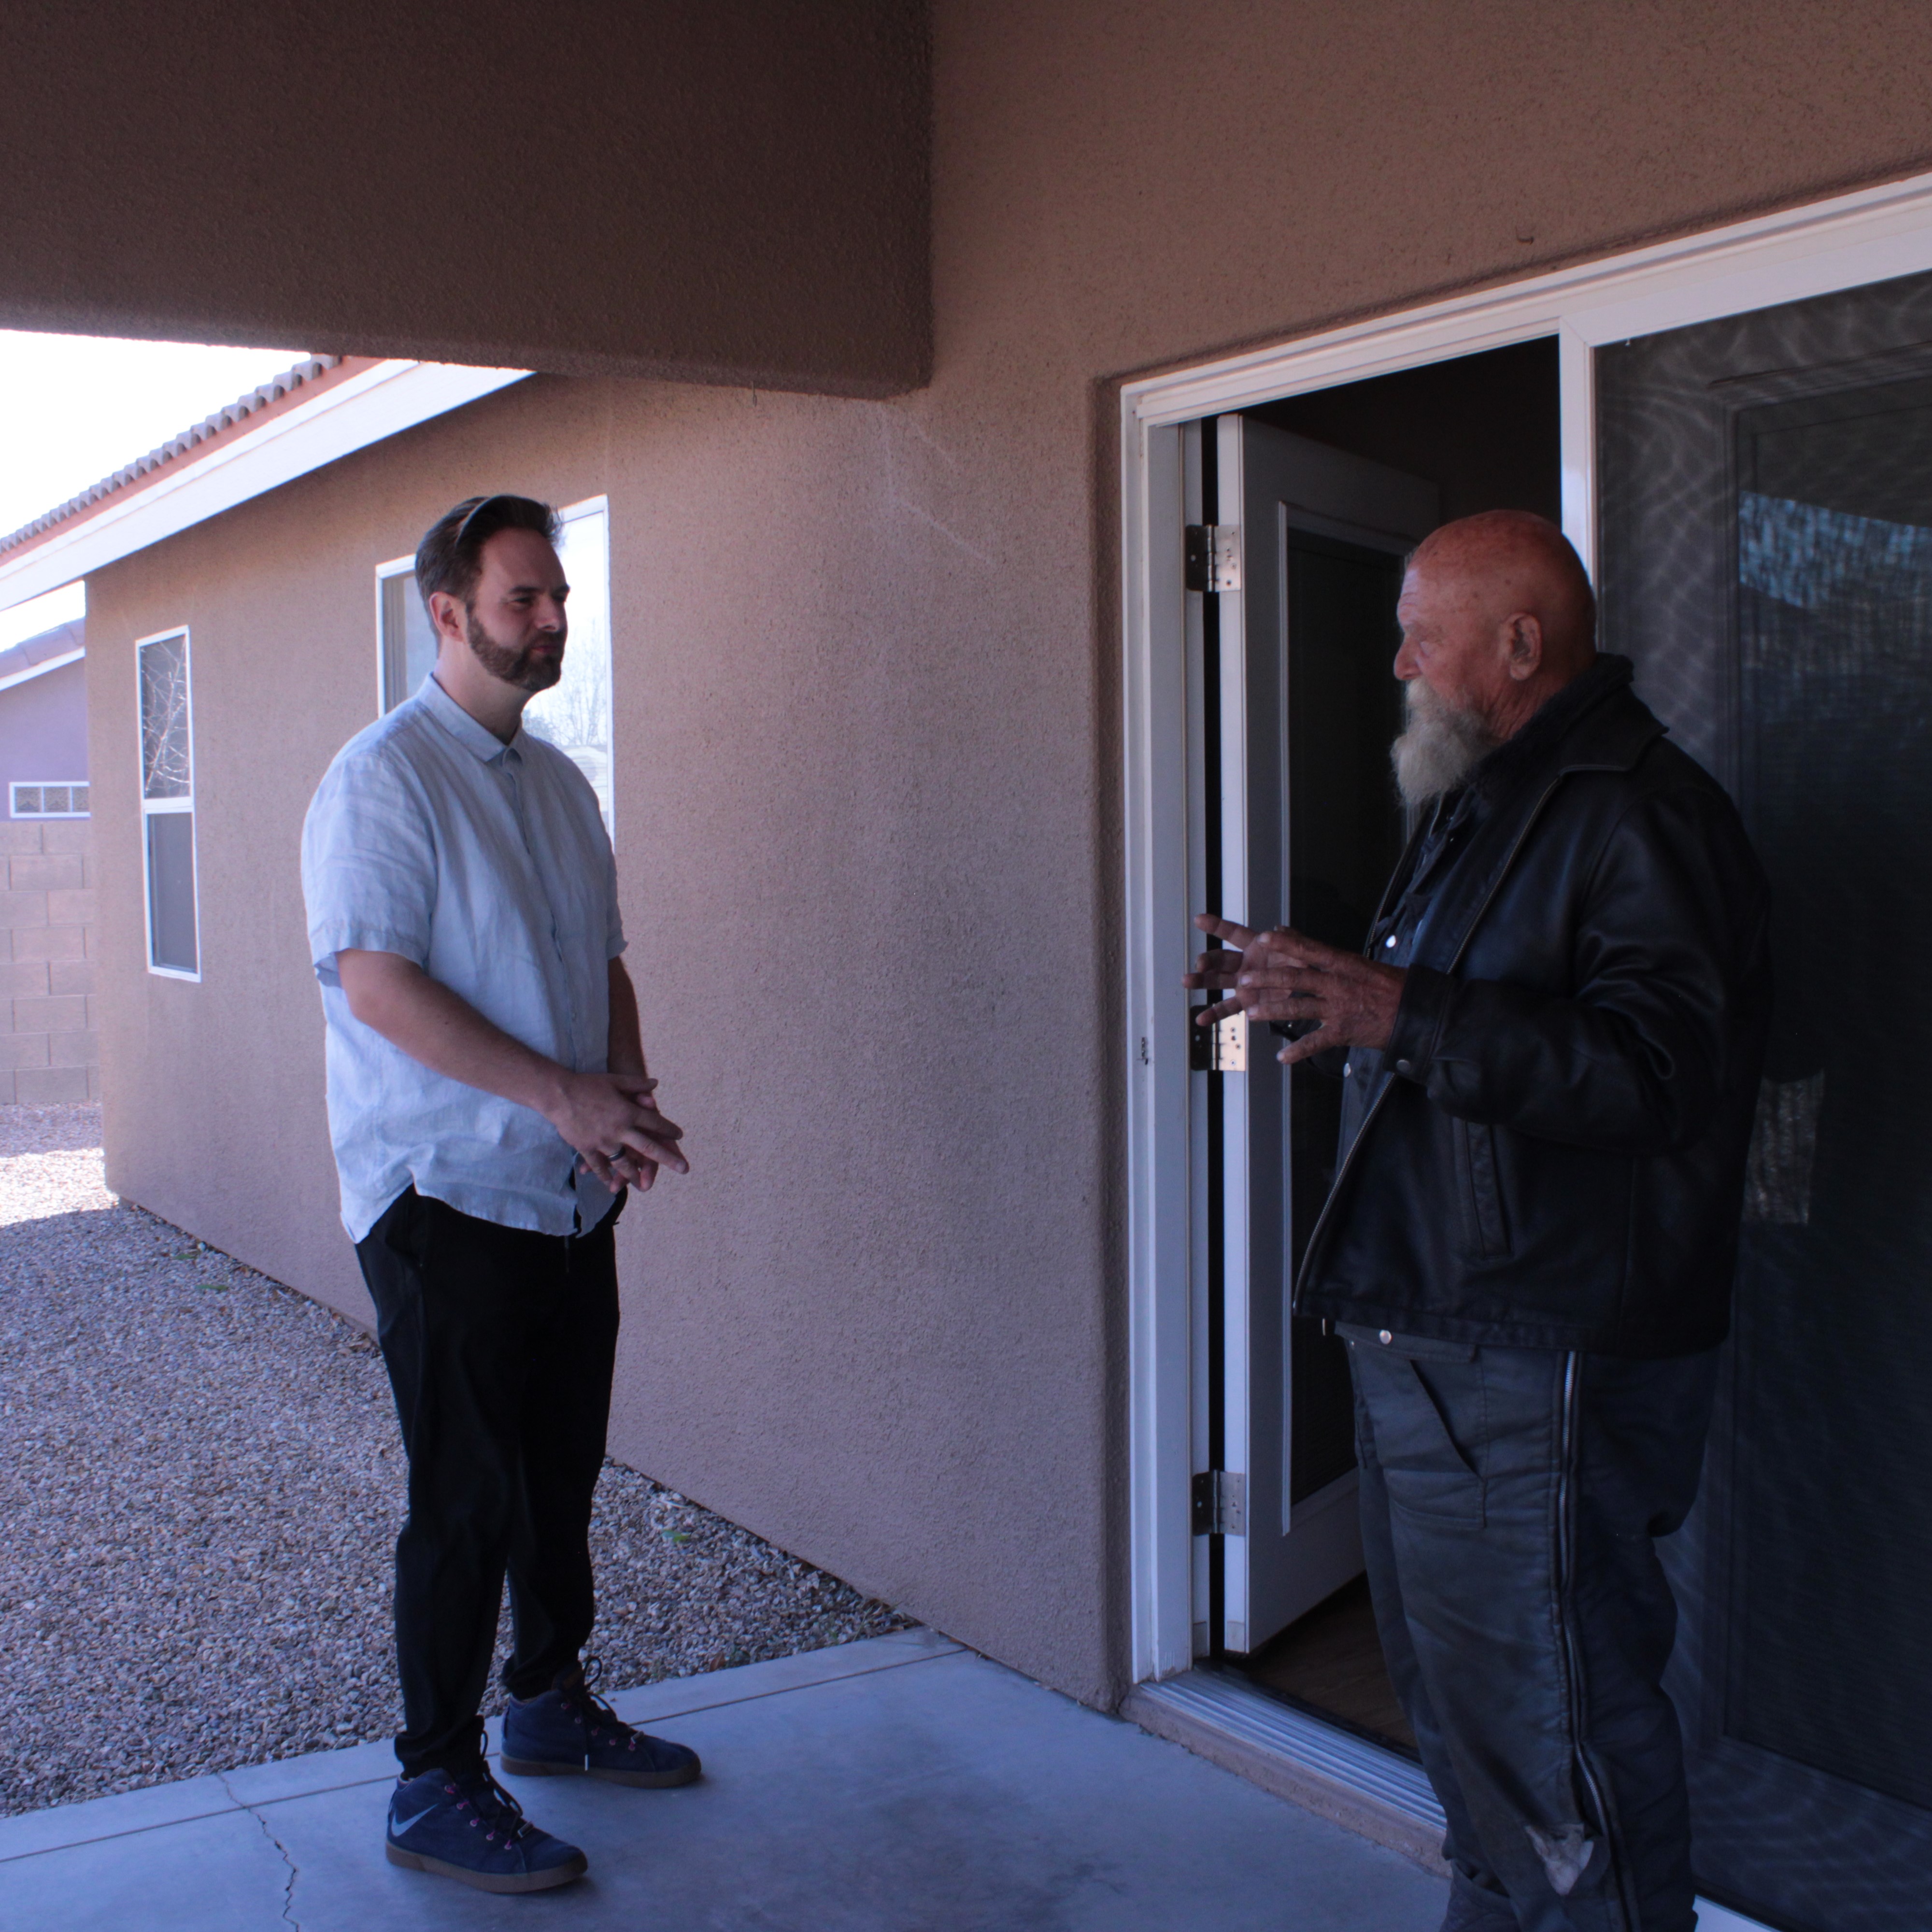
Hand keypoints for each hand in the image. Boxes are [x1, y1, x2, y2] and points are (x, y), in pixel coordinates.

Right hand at [549, 1071, 688, 1194]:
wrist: (559, 1094)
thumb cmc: (587, 1084)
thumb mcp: (615, 1080)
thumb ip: (636, 1084)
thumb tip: (655, 1084)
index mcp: (628, 1112)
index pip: (655, 1123)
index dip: (668, 1129)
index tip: (680, 1136)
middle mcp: (620, 1130)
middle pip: (648, 1147)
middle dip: (668, 1159)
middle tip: (684, 1168)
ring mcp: (603, 1142)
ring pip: (624, 1163)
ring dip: (635, 1175)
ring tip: (644, 1186)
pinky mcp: (587, 1148)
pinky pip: (599, 1166)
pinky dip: (604, 1176)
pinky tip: (610, 1184)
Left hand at [1185, 914, 1405, 1065]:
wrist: (1415, 1013)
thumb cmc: (1390, 986)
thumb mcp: (1362, 965)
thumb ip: (1333, 958)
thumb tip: (1310, 944)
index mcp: (1343, 964)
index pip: (1309, 949)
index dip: (1285, 943)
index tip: (1264, 937)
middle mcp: (1337, 984)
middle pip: (1295, 978)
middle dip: (1266, 979)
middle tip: (1243, 980)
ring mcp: (1338, 1008)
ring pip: (1298, 1007)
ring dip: (1272, 1011)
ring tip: (1250, 1014)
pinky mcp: (1342, 1031)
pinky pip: (1314, 1042)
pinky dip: (1296, 1051)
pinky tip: (1281, 1058)